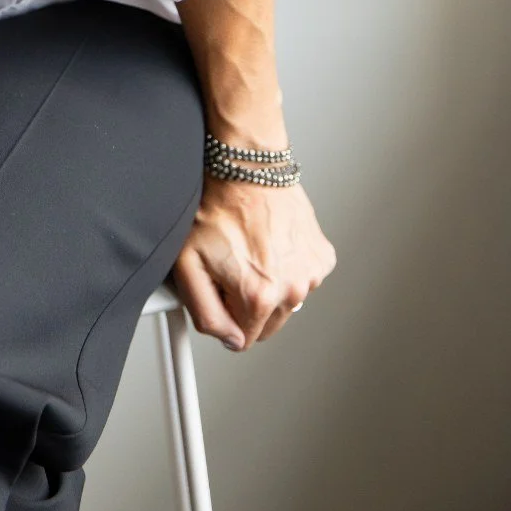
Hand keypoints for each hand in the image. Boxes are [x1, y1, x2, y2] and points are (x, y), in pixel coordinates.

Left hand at [171, 176, 335, 349]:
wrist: (247, 169)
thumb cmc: (216, 209)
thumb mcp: (189, 264)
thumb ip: (206, 314)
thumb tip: (231, 341)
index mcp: (258, 297)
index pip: (243, 338)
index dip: (226, 312)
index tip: (220, 285)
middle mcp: (291, 289)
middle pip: (267, 323)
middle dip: (248, 302)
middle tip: (233, 266)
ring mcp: (310, 273)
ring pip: (285, 301)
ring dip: (270, 284)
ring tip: (252, 250)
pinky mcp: (321, 257)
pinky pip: (302, 278)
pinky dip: (289, 267)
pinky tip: (272, 244)